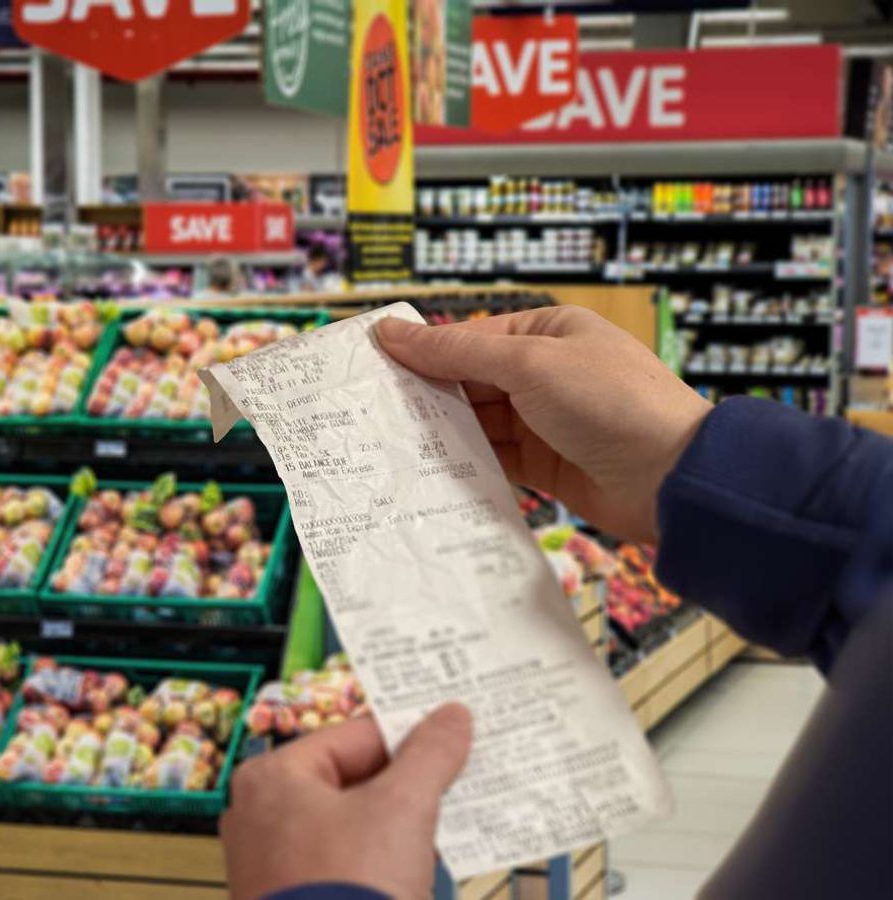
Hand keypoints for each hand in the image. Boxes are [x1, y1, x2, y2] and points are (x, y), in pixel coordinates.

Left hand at [221, 704, 471, 899]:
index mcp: (272, 777)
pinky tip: (415, 869)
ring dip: (398, 827)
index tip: (449, 737)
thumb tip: (451, 717)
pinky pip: (343, 863)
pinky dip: (380, 861)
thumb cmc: (346, 893)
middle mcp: (260, 815)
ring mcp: (272, 864)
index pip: (354, 737)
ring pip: (350, 825)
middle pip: (351, 780)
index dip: (408, 736)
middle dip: (405, 786)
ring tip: (445, 826)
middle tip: (453, 780)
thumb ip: (429, 755)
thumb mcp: (402, 808)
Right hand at [377, 307, 710, 542]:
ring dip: (441, 432)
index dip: (421, 352)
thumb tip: (393, 332)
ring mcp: (543, 421)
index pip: (469, 338)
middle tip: (370, 410)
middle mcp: (544, 374)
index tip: (371, 365)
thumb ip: (457, 352)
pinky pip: (492, 458)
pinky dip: (464, 462)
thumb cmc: (611, 403)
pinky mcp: (543, 465)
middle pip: (468, 381)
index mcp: (547, 333)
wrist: (672, 479)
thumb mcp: (529, 365)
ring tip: (389, 441)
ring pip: (476, 422)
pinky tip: (429, 468)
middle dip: (426, 396)